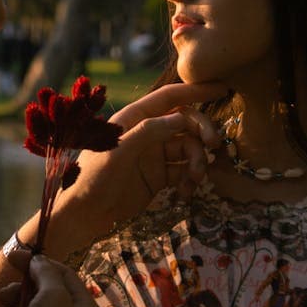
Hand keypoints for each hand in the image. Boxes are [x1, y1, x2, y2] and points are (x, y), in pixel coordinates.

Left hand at [53, 82, 227, 241]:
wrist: (84, 217)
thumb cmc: (93, 180)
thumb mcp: (118, 153)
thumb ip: (148, 132)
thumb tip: (182, 118)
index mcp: (133, 119)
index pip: (169, 97)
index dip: (195, 90)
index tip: (222, 88)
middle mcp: (145, 133)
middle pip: (185, 122)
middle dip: (202, 131)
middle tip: (214, 145)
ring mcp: (153, 155)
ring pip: (188, 148)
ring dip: (197, 161)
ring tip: (194, 180)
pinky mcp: (157, 177)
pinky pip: (183, 171)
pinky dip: (189, 180)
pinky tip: (184, 194)